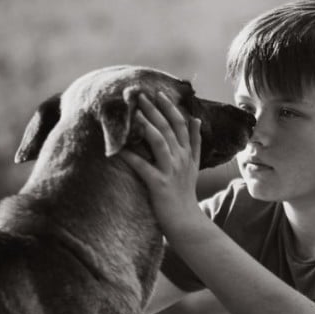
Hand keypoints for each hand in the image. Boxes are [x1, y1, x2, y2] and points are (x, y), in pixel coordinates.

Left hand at [121, 92, 203, 235]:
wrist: (186, 220)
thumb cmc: (185, 192)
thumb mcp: (195, 164)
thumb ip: (195, 141)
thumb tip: (195, 118)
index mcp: (188, 153)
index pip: (181, 124)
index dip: (170, 107)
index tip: (159, 93)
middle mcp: (181, 158)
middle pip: (169, 128)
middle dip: (155, 110)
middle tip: (141, 95)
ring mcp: (171, 171)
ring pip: (161, 142)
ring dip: (147, 126)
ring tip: (135, 113)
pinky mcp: (159, 184)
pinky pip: (143, 167)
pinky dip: (131, 157)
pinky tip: (119, 149)